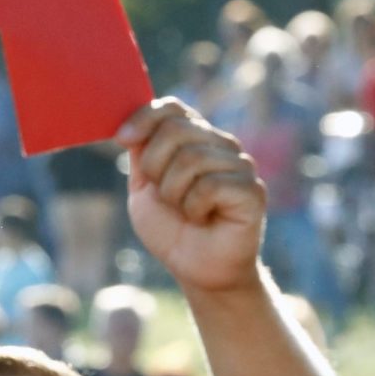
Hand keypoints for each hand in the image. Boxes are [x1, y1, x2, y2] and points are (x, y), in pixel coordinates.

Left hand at [117, 99, 266, 294]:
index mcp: (194, 138)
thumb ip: (141, 154)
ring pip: (191, 159)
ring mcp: (239, 165)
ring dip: (173, 194)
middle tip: (164, 195)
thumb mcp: (143, 187)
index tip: (122, 139)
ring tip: (185, 211)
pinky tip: (203, 219)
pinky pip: (209, 186)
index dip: (144, 117)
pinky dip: (194, 208)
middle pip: (176, 129)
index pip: (172, 107)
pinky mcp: (251, 190)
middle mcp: (220, 145)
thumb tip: (131, 122)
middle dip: (155, 166)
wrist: (195, 268)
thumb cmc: (171, 228)